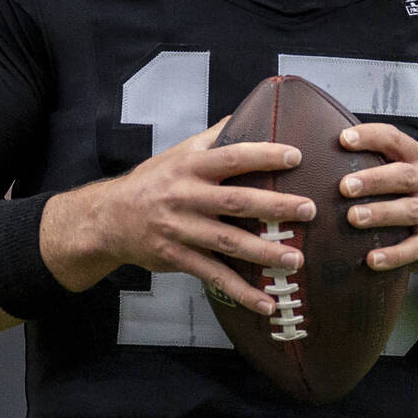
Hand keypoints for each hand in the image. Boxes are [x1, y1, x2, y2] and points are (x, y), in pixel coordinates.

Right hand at [47, 118, 316, 315]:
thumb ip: (213, 138)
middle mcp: (186, 196)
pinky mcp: (178, 257)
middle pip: (236, 201)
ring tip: (297, 259)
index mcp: (190, 166)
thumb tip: (248, 114)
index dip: (264, 155)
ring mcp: (182, 229)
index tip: (296, 156)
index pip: (232, 157)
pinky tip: (267, 303)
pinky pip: (214, 276)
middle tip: (308, 209)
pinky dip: (242, 292)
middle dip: (275, 206)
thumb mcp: (178, 153)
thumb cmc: (152, 181)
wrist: (110, 217)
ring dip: (265, 253)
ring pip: (229, 242)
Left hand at [338, 123, 417, 298]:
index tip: (343, 139)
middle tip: (344, 186)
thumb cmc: (404, 197)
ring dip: (380, 213)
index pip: (394, 139)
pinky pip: (415, 248)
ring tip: (353, 218)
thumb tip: (320, 148)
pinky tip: (371, 259)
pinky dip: (394, 254)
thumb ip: (368, 160)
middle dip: (373, 179)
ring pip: (409, 210)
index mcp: (414, 158)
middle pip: (403, 175)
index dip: (370, 136)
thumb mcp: (393, 173)